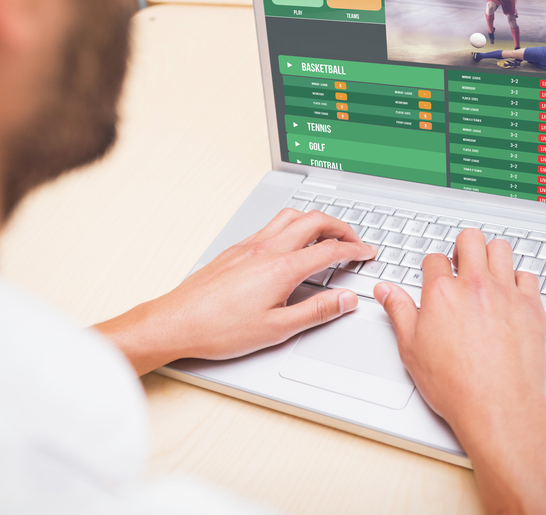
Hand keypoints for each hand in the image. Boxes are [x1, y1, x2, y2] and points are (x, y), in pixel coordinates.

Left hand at [96, 209, 375, 374]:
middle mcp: (267, 249)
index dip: (356, 250)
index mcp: (282, 267)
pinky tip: (292, 242)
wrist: (178, 321)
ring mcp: (249, 245)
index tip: (368, 254)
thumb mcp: (278, 329)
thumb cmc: (220, 329)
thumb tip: (346, 300)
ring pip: (291, 216)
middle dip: (341, 227)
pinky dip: (293, 225)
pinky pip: (272, 224)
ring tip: (328, 235)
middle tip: (355, 240)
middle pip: (314, 221)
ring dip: (316, 220)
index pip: (330, 250)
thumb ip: (317, 311)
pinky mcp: (236, 249)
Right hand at [373, 228, 544, 430]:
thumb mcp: (411, 348)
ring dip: (491, 256)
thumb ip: (399, 311)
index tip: (434, 277)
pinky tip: (511, 294)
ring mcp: (506, 294)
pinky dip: (520, 280)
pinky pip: (529, 276)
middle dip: (463, 247)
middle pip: (470, 240)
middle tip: (461, 263)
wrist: (498, 406)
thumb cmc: (456, 384)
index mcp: (442, 293)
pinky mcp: (531, 307)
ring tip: (486, 272)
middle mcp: (475, 286)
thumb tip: (386, 291)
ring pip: (501, 249)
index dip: (431, 267)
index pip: (434, 259)